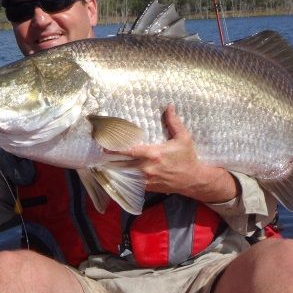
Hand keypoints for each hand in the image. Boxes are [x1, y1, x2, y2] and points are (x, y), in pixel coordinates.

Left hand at [109, 105, 239, 202]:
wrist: (193, 180)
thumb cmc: (187, 158)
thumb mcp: (183, 138)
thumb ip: (174, 122)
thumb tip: (169, 106)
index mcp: (154, 154)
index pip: (130, 150)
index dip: (115, 148)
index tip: (104, 144)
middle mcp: (147, 168)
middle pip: (123, 163)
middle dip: (110, 159)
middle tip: (99, 152)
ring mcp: (147, 179)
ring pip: (125, 174)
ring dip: (115, 168)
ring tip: (103, 161)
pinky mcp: (148, 187)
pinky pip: (131, 182)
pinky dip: (124, 177)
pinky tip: (116, 173)